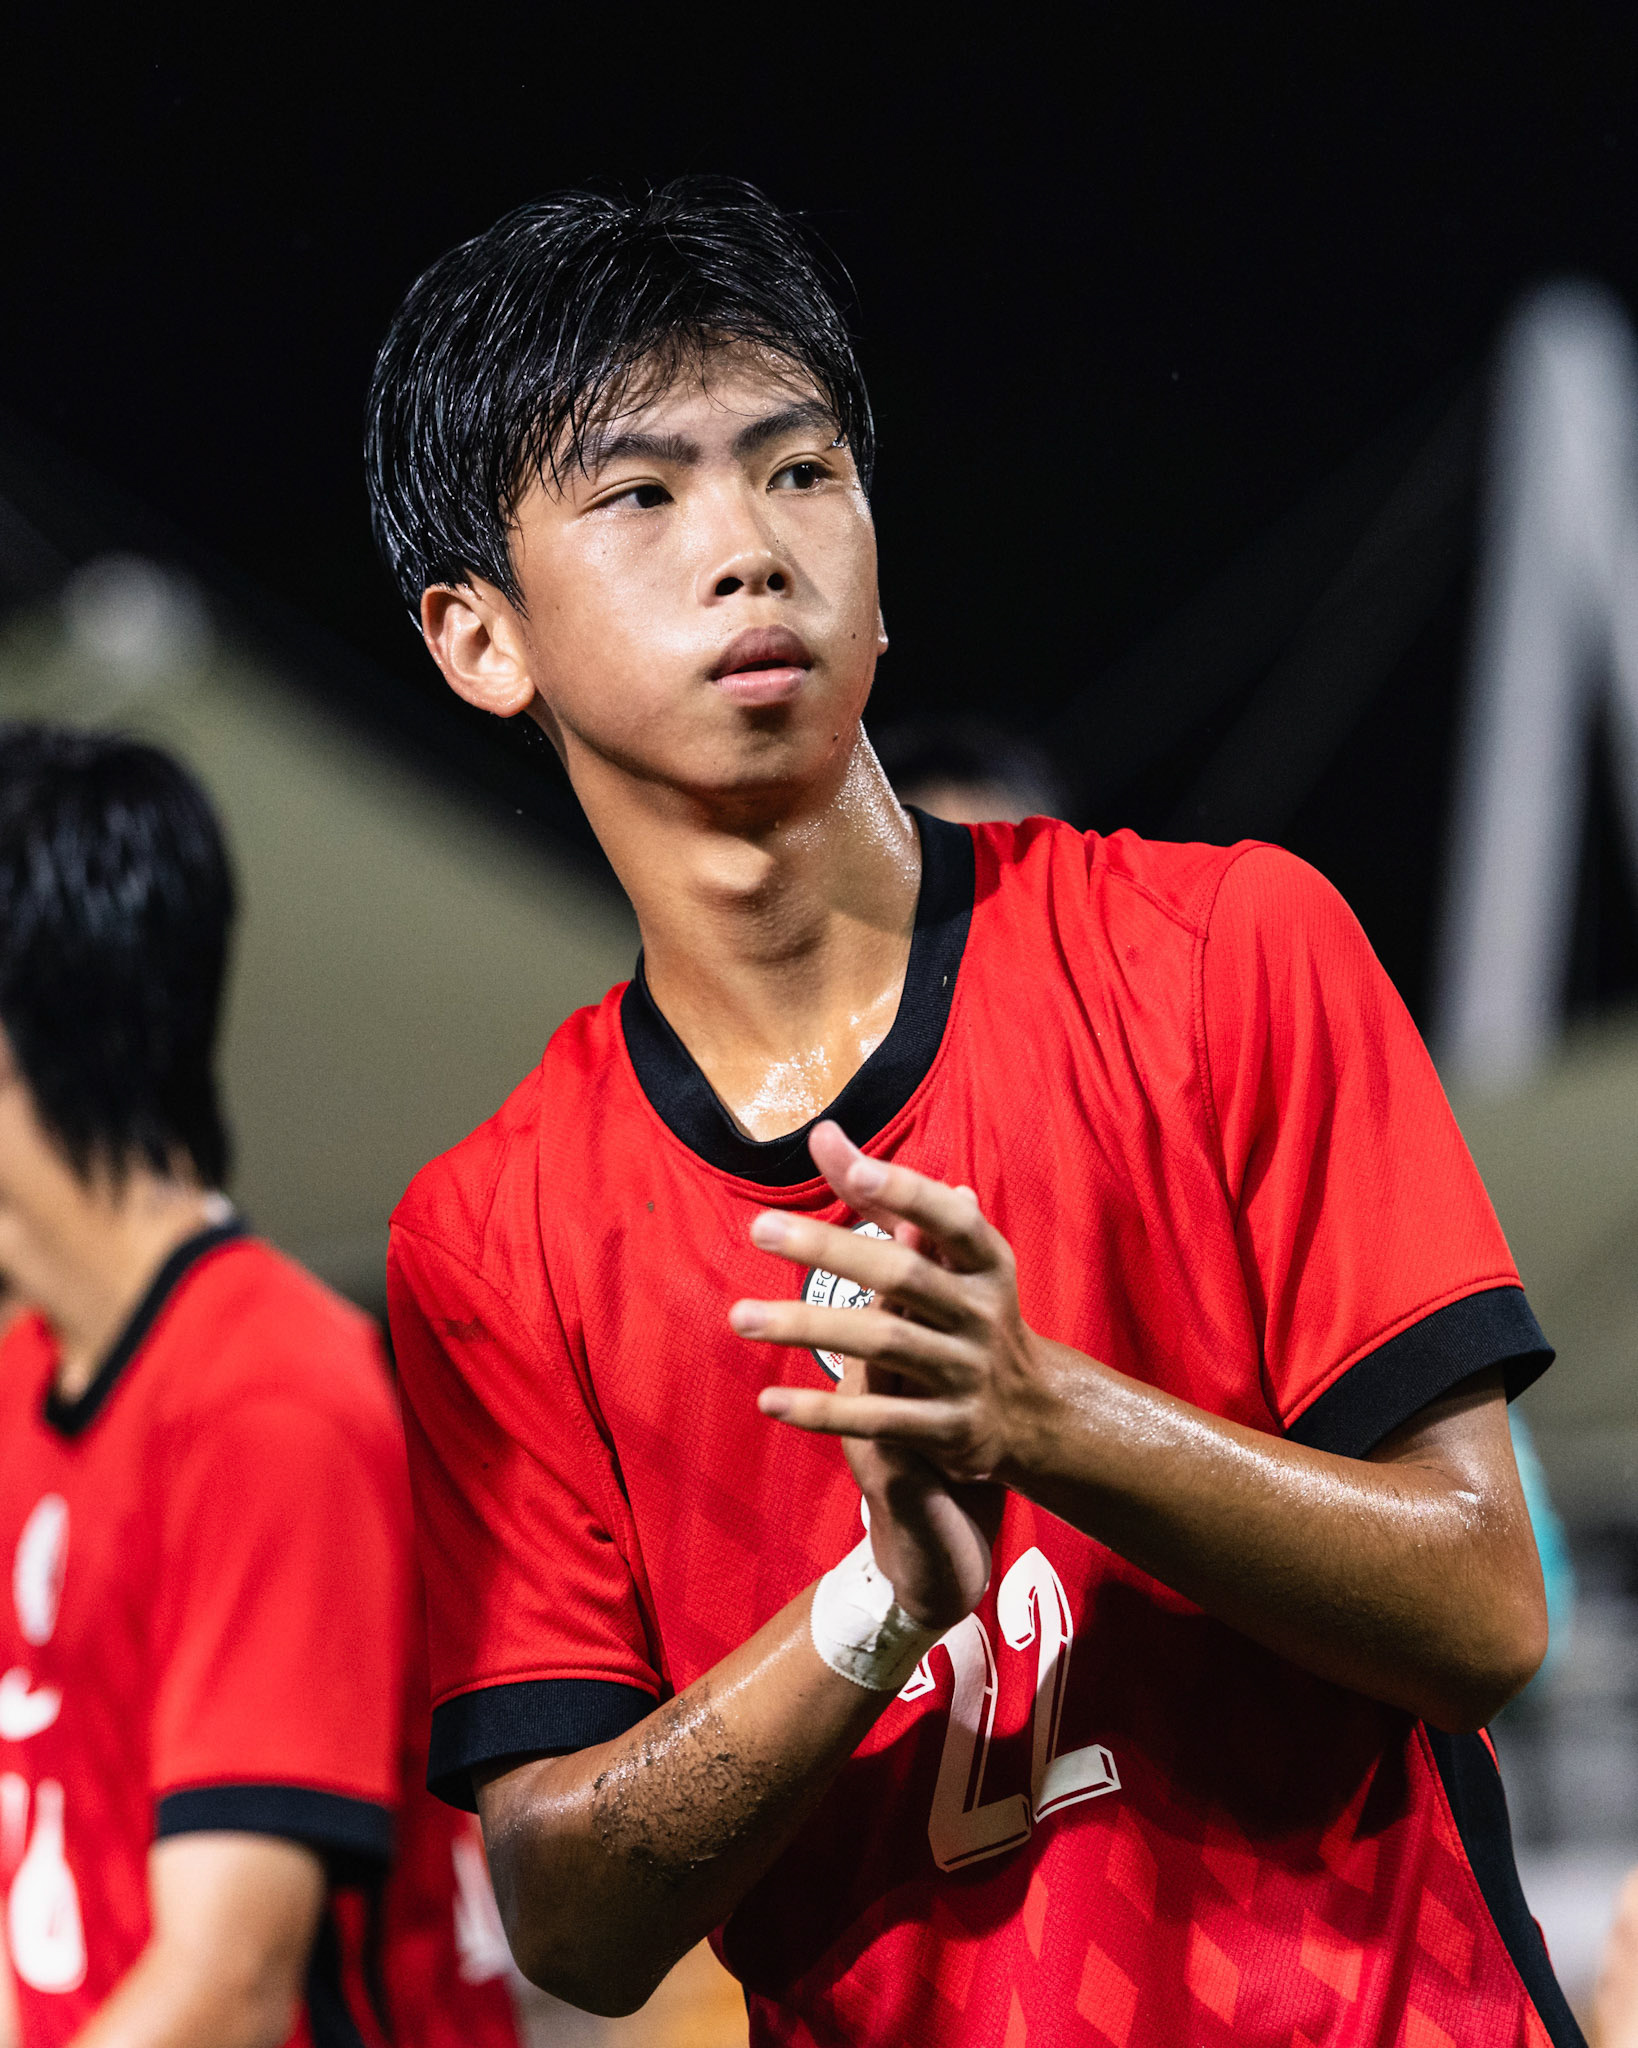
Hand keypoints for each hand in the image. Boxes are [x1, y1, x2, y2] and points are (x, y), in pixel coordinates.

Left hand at [732, 1116, 1061, 1491]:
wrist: (1029, 1412)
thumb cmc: (964, 1308)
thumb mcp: (943, 1253)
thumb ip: (883, 1198)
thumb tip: (822, 1133)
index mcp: (985, 1263)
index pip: (951, 1220)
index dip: (907, 1194)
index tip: (855, 1173)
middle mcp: (981, 1313)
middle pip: (903, 1275)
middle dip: (831, 1250)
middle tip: (759, 1228)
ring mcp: (967, 1372)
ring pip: (884, 1345)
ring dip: (808, 1328)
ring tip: (740, 1317)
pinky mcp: (949, 1429)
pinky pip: (880, 1418)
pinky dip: (824, 1411)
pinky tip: (770, 1400)